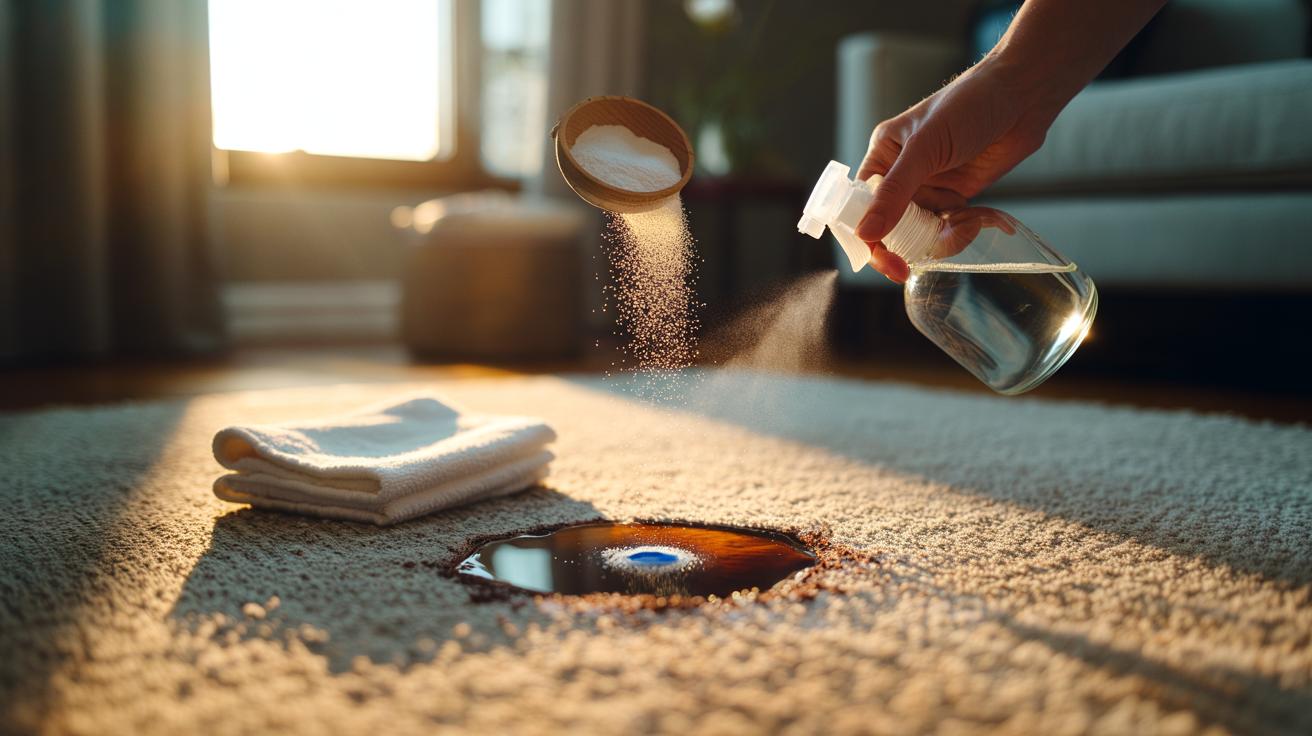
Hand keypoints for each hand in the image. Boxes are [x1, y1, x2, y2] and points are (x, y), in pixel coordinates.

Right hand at [855, 58, 1064, 282]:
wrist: (1023, 96)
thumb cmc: (970, 104)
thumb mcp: (925, 148)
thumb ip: (895, 193)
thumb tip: (865, 232)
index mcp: (882, 156)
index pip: (857, 205)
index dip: (862, 236)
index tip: (879, 260)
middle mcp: (901, 175)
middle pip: (886, 226)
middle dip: (902, 246)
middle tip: (910, 266)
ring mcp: (929, 188)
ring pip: (918, 234)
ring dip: (938, 240)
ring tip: (963, 227)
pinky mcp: (956, 198)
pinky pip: (946, 230)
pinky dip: (959, 233)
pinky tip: (977, 220)